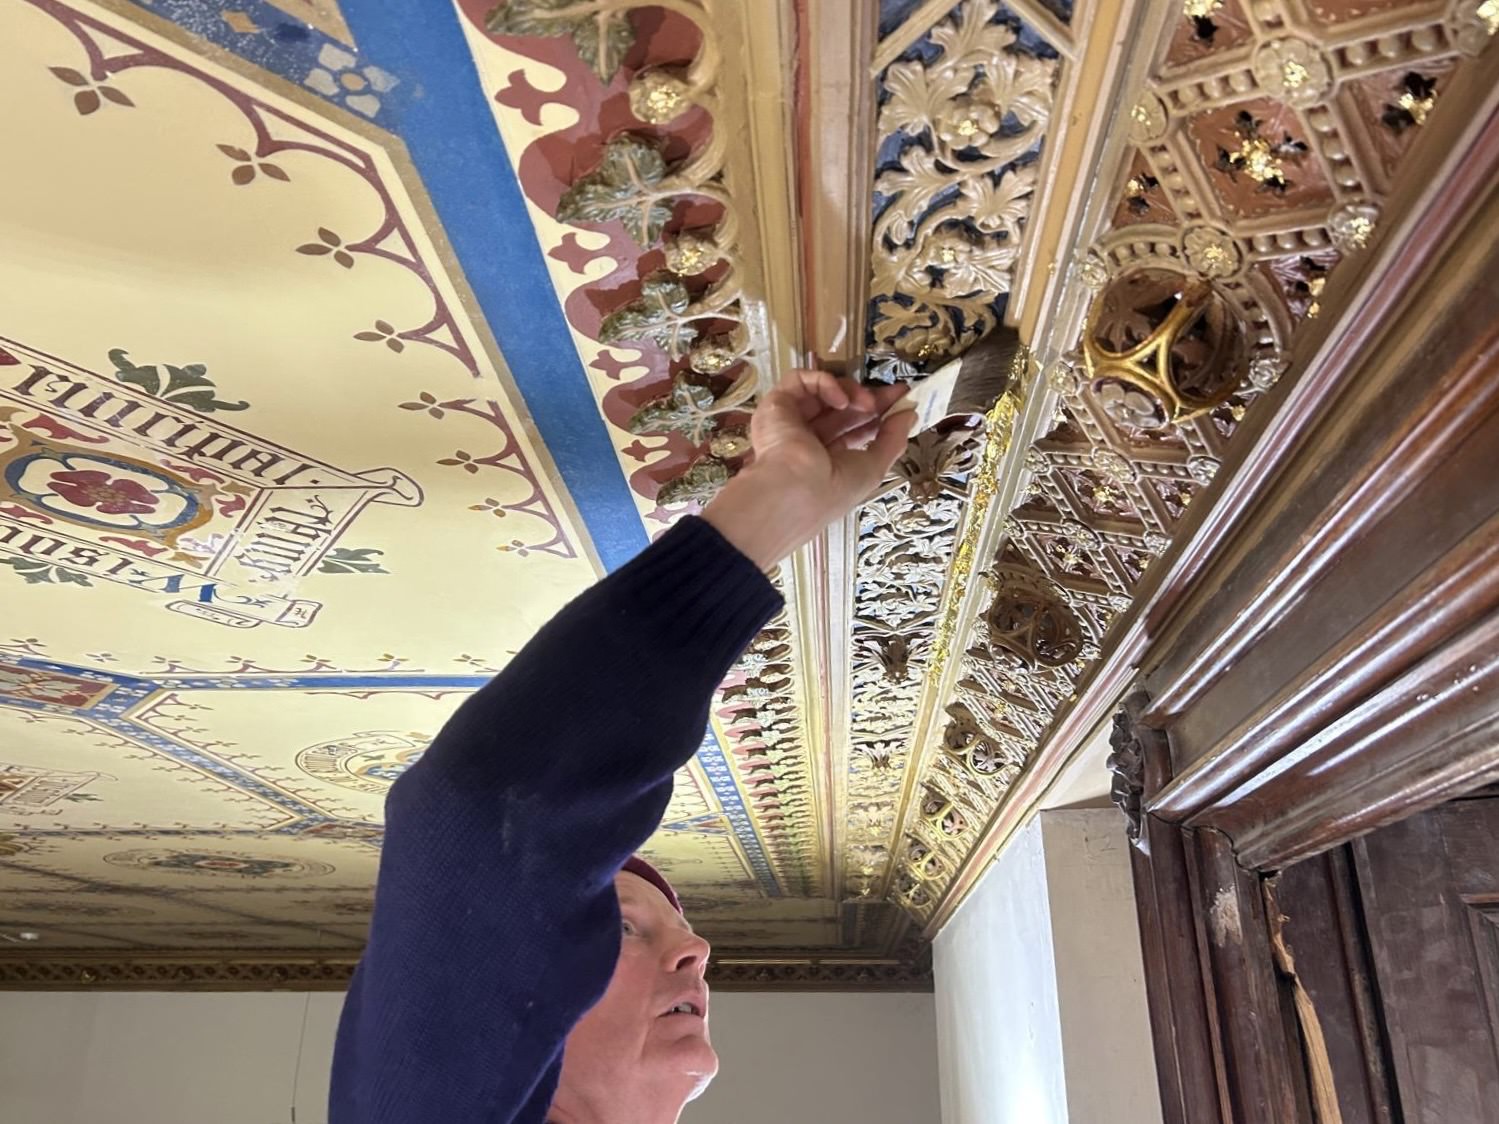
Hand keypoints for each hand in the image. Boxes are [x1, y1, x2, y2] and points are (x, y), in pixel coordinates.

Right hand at [702, 369, 914, 568]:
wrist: (792, 491)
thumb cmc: (831, 490)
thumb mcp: (872, 468)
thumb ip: (892, 440)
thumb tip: (911, 415)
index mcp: (826, 459)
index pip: (853, 430)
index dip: (877, 415)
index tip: (902, 401)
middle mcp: (807, 439)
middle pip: (841, 409)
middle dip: (870, 398)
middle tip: (895, 393)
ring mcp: (791, 421)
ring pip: (823, 392)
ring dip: (851, 392)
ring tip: (867, 403)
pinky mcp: (776, 404)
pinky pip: (801, 381)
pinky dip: (825, 383)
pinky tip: (841, 400)